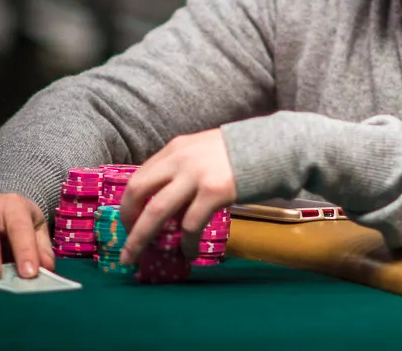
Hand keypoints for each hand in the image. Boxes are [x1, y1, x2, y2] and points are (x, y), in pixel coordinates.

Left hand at [118, 128, 236, 264]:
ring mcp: (196, 176)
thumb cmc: (239, 152)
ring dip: (141, 238)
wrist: (273, 146)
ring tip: (136, 256)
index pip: (139, 176)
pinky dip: (185, 243)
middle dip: (127, 221)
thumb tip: (165, 202)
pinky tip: (187, 252)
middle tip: (128, 242)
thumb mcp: (202, 151)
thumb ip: (181, 168)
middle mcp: (179, 159)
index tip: (128, 222)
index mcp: (175, 149)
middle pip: (138, 193)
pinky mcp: (214, 192)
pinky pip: (190, 224)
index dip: (128, 203)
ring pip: (156, 211)